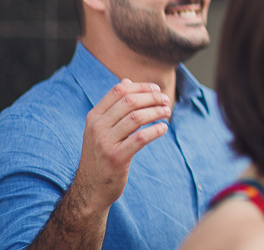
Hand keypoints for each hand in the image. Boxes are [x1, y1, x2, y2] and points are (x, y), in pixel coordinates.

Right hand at [75, 80, 170, 212]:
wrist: (91, 188)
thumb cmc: (101, 155)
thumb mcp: (101, 129)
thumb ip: (113, 106)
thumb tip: (127, 81)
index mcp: (93, 117)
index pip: (118, 90)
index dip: (141, 86)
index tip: (156, 89)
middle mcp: (96, 127)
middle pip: (130, 101)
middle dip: (153, 98)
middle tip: (166, 100)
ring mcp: (105, 143)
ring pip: (137, 117)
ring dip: (157, 112)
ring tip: (167, 112)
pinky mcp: (116, 158)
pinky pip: (141, 138)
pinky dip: (156, 130)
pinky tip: (163, 129)